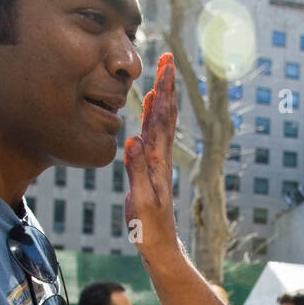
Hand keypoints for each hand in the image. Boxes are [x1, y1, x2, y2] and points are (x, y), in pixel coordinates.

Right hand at [123, 54, 179, 263]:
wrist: (159, 244)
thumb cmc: (149, 227)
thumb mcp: (141, 200)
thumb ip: (137, 171)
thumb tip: (135, 140)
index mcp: (158, 160)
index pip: (162, 119)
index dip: (164, 92)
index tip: (166, 67)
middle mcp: (160, 157)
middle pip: (165, 114)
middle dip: (166, 86)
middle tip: (168, 60)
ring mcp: (156, 162)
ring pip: (160, 123)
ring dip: (161, 98)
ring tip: (161, 76)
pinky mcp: (151, 168)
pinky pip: (152, 136)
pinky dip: (151, 117)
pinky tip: (147, 109)